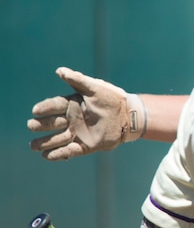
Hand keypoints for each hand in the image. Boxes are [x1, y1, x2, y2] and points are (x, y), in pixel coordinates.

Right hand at [27, 66, 145, 159]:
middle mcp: (72, 119)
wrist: (128, 116)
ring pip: (57, 139)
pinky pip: (70, 151)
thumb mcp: (95, 87)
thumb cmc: (112, 98)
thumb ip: (78, 80)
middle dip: (41, 125)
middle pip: (52, 123)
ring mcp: (78, 133)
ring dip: (45, 143)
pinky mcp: (86, 146)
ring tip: (33, 146)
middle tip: (31, 126)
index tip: (35, 110)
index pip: (54, 105)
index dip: (45, 108)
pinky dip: (60, 154)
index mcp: (72, 104)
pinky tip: (47, 156)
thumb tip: (59, 71)